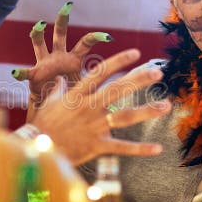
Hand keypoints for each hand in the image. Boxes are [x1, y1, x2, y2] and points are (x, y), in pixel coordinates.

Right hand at [12, 2, 112, 121]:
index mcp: (72, 59)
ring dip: (38, 34)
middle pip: (60, 34)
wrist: (53, 108)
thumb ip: (103, 90)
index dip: (94, 37)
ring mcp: (44, 63)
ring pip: (39, 43)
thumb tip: (126, 96)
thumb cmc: (71, 97)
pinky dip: (20, 74)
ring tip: (39, 26)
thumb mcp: (88, 91)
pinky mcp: (34, 75)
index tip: (107, 36)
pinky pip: (25, 73)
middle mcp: (57, 56)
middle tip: (67, 6)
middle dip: (62, 20)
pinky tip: (15, 74)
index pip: (84, 43)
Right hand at [29, 49, 170, 165]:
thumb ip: (59, 89)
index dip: (118, 61)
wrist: (36, 149)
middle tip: (158, 72)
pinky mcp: (96, 146)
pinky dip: (140, 149)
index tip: (136, 53)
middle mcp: (88, 108)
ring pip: (124, 117)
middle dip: (138, 80)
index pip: (100, 72)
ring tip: (165, 105)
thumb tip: (61, 78)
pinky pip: (121, 147)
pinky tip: (158, 148)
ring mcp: (93, 127)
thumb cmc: (43, 124)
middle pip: (117, 90)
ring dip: (146, 111)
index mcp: (77, 95)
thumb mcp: (49, 102)